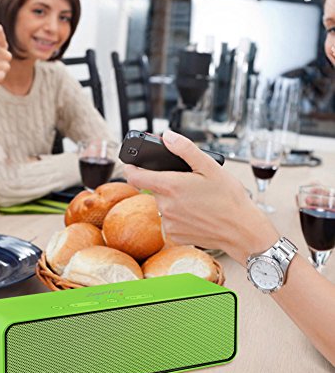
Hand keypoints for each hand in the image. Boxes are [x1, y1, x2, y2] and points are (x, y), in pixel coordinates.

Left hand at [124, 130, 277, 264]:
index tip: (132, 164)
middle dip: (166, 183)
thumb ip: (185, 149)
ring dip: (172, 200)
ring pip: (163, 205)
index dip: (131, 168)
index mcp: (171, 186)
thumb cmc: (229, 198)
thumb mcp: (210, 167)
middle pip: (153, 189)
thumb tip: (167, 136)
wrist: (242, 231)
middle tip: (187, 183)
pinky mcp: (174, 235)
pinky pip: (170, 221)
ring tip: (195, 199)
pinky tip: (195, 214)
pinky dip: (179, 216)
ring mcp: (168, 223)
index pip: (134, 176)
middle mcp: (165, 206)